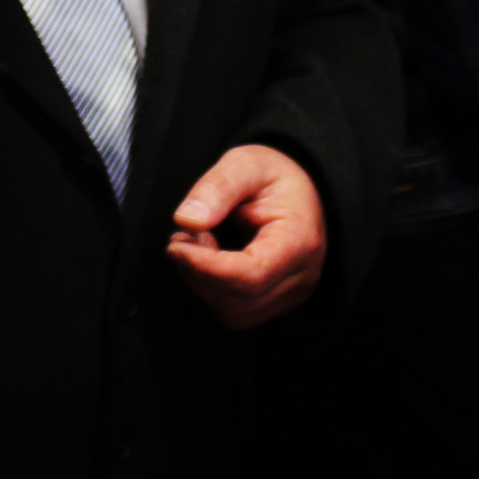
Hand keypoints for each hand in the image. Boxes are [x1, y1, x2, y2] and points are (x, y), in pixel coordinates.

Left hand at [164, 143, 325, 329]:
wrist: (297, 190)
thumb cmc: (272, 175)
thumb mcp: (245, 163)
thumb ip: (217, 187)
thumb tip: (186, 220)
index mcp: (299, 240)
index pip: (250, 275)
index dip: (205, 266)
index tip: (176, 245)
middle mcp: (302, 276)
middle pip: (239, 301)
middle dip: (198, 273)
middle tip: (185, 235)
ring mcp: (293, 293)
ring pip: (234, 314)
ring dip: (203, 283)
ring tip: (200, 243)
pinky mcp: (278, 301)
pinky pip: (237, 312)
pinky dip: (213, 290)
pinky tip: (210, 259)